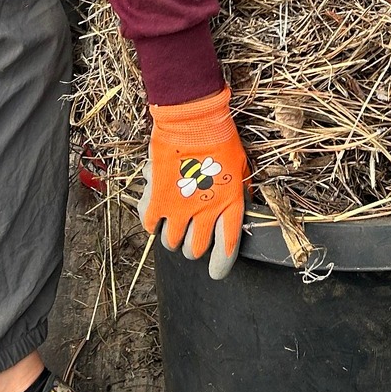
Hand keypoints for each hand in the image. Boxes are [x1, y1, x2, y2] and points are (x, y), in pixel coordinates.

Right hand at [138, 87, 248, 279]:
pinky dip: (153, 221)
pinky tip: (160, 208)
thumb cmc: (221, 140)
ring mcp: (177, 209)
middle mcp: (203, 213)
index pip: (226, 251)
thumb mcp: (240, 169)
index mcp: (229, 206)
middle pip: (193, 251)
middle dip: (193, 247)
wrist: (193, 120)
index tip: (216, 271)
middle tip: (193, 234)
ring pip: (170, 242)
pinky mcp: (155, 199)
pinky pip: (150, 225)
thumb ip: (239, 195)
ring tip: (176, 219)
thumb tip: (241, 212)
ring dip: (173, 234)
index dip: (220, 266)